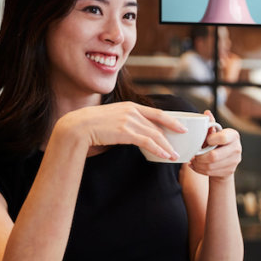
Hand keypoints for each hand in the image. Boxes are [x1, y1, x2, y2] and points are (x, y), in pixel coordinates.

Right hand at [54, 102, 186, 160]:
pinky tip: (164, 155)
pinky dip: (158, 149)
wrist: (77, 126)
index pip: (157, 112)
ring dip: (166, 146)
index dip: (172, 120)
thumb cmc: (93, 124)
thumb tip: (140, 132)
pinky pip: (146, 141)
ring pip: (155, 134)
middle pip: (158, 125)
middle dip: (172, 136)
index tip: (182, 128)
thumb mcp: (114, 117)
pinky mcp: (124, 132)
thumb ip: (128, 121)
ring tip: (174, 155)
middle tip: (181, 146)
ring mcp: (128, 120)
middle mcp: (132, 111)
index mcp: (130, 106)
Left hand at [188, 111, 240, 179]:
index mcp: (233, 135)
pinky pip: (211, 173)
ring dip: (198, 164)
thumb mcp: (213, 133)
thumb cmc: (216, 143)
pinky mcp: (230, 171)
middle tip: (194, 155)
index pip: (222, 138)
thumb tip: (206, 113)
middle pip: (214, 156)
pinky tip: (196, 166)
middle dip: (200, 157)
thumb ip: (210, 125)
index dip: (210, 140)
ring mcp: (234, 161)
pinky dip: (200, 170)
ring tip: (193, 160)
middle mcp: (237, 148)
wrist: (225, 160)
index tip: (205, 141)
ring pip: (210, 166)